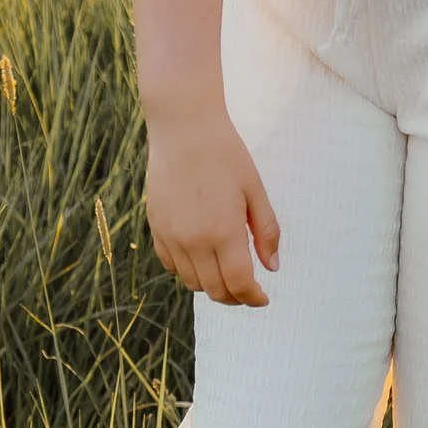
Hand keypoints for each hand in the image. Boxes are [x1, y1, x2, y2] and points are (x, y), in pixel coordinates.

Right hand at [144, 100, 281, 304]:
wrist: (183, 129)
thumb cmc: (226, 155)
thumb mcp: (255, 190)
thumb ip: (266, 231)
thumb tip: (271, 267)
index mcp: (223, 232)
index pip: (239, 284)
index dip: (253, 298)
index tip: (263, 298)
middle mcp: (194, 241)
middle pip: (215, 290)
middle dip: (235, 297)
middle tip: (249, 290)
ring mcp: (171, 236)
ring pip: (191, 282)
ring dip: (212, 285)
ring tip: (227, 274)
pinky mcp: (156, 227)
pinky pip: (170, 264)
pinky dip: (188, 270)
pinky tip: (202, 258)